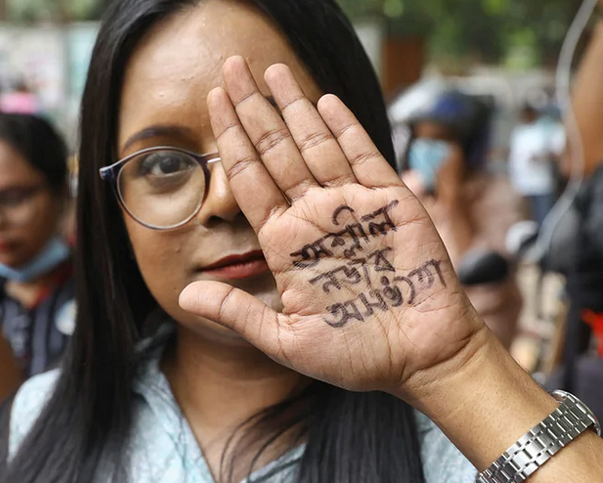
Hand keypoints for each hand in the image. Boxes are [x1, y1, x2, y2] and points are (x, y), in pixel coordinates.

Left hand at [179, 57, 485, 395]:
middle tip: (231, 66)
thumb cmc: (356, 355)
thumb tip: (185, 296)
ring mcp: (351, 206)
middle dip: (251, 107)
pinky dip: (345, 127)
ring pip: (314, 144)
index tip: (212, 101)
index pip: (249, 178)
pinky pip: (363, 157)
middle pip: (275, 150)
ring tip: (271, 69)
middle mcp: (313, 217)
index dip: (229, 138)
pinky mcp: (391, 203)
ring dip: (293, 105)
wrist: (420, 359)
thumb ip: (237, 312)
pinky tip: (323, 100)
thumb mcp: (286, 340)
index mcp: (284, 243)